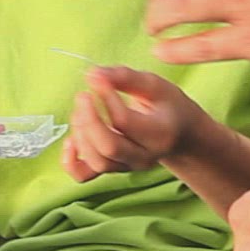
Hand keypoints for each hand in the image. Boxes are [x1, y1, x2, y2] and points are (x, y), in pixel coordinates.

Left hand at [60, 66, 203, 180]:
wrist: (179, 133)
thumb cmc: (167, 106)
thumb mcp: (154, 85)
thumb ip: (125, 77)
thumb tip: (93, 75)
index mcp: (160, 133)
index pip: (124, 121)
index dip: (106, 98)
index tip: (99, 80)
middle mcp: (145, 156)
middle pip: (109, 147)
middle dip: (89, 119)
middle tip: (83, 95)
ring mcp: (128, 167)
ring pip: (97, 161)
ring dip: (81, 134)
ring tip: (81, 111)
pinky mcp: (113, 170)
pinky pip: (85, 176)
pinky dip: (71, 161)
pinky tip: (70, 141)